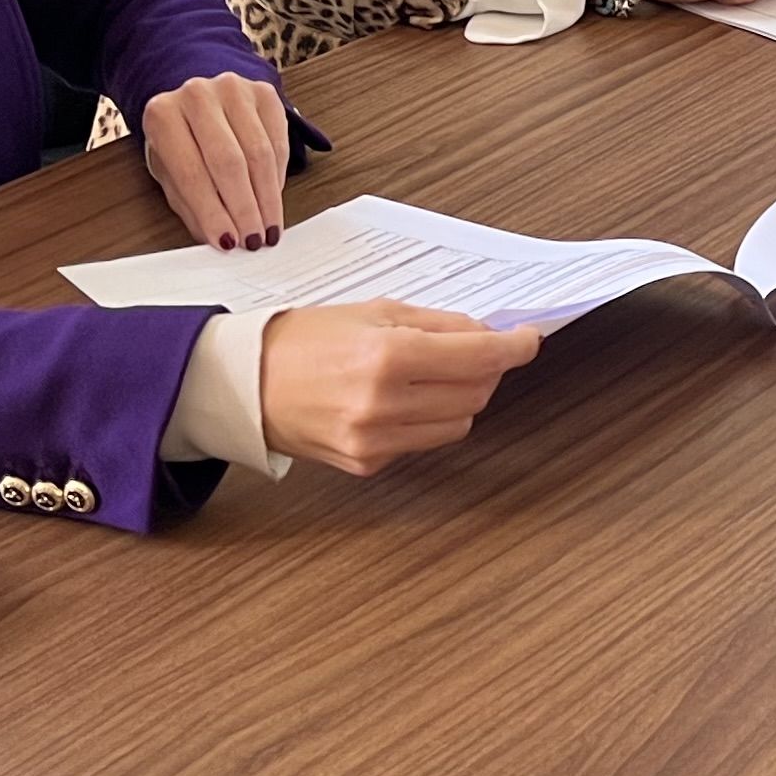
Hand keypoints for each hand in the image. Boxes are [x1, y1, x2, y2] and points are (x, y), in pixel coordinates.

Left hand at [142, 72, 292, 250]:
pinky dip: (278, 176)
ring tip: (268, 228)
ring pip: (259, 152)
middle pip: (229, 161)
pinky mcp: (264, 92)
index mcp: (162, 114)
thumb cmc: (180, 142)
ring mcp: (234, 88)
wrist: (194, 103)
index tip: (227, 241)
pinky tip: (273, 198)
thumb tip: (222, 240)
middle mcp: (197, 94)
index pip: (191, 172)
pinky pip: (278, 141)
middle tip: (253, 240)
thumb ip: (192, 204)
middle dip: (244, 208)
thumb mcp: (170, 174)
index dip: (212, 211)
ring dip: (266, 198)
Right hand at [256, 302, 539, 472]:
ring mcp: (376, 441)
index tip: (528, 339)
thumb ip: (439, 324)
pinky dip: (427, 418)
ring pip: (459, 423)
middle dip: (486, 368)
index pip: (479, 356)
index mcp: (387, 356)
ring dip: (460, 396)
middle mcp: (384, 404)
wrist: (247, 382)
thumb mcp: (375, 311)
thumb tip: (490, 334)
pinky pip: (425, 441)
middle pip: (477, 392)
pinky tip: (400, 399)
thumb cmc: (305, 340)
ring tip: (429, 374)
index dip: (515, 346)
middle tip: (472, 348)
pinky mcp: (368, 464)